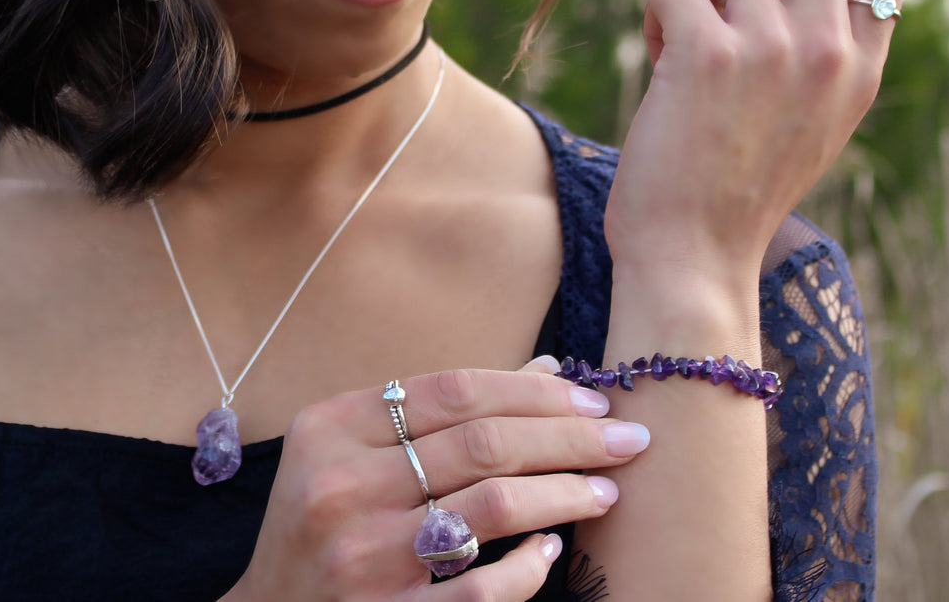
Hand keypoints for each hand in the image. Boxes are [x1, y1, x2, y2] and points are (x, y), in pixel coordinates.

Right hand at [224, 358, 650, 601]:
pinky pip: (481, 588)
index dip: (534, 391)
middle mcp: (342, 485)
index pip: (453, 390)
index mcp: (331, 428)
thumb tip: (547, 369)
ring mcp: (362, 555)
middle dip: (570, 437)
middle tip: (628, 439)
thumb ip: (441, 413)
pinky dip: (528, 567)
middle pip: (482, 442)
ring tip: (605, 491)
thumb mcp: (353, 452)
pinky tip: (551, 552)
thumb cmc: (319, 524)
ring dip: (563, 494)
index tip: (593, 400)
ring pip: (491, 508)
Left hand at [605, 0, 913, 288]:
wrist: (694, 255)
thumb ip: (816, 43)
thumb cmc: (734, 188)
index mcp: (860, 63)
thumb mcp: (807, 116)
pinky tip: (658, 63)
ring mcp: (772, 47)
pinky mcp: (707, 52)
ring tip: (683, 40)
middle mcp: (829, 47)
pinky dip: (655, 14)